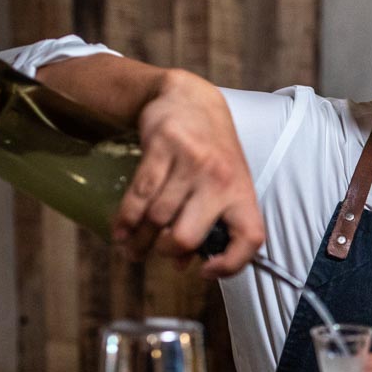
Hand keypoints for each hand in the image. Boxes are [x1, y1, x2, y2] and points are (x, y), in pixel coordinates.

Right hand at [115, 67, 263, 276]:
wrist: (191, 100)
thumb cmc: (213, 152)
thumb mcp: (226, 186)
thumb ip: (211, 226)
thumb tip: (182, 264)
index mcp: (242, 193)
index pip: (250, 237)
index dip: (231, 264)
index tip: (206, 272)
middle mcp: (220, 180)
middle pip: (185, 236)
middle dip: (165, 251)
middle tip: (157, 252)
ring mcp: (190, 163)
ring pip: (156, 218)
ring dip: (139, 239)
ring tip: (132, 248)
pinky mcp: (162, 148)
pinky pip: (139, 194)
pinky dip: (125, 219)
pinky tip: (121, 231)